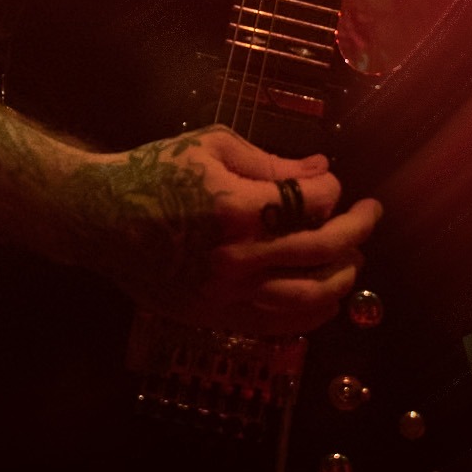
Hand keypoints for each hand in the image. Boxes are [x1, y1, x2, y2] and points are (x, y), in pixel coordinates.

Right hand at [87, 125, 380, 336]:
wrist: (101, 217)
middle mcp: (240, 257)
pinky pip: (282, 325)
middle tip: (371, 215)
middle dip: (358, 229)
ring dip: (344, 276)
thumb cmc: (155, 170)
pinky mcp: (219, 317)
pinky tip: (327, 296)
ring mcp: (230, 294)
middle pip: (324, 250)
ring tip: (355, 258)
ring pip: (312, 298)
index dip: (333, 188)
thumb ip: (271, 162)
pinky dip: (314, 313)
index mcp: (238, 207)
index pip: (314, 202)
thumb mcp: (212, 146)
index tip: (331, 180)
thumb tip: (321, 168)